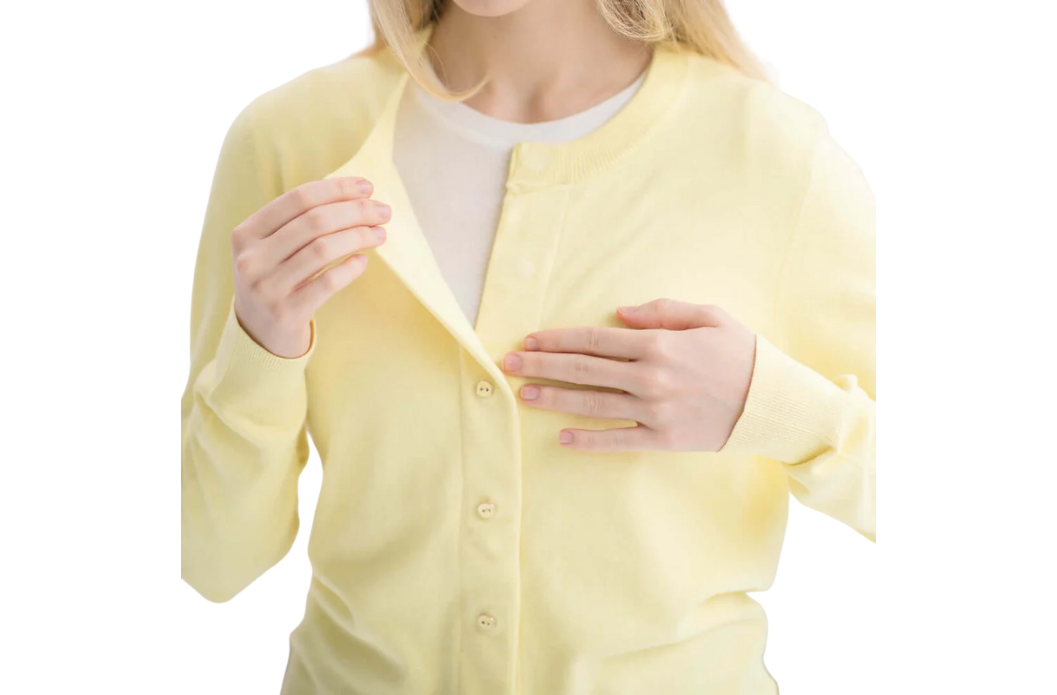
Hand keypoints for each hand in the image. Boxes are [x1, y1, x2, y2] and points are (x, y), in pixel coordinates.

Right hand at [230, 177, 390, 357]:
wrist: (257, 334)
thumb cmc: (276, 280)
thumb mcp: (271, 248)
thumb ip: (299, 222)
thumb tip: (356, 195)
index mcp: (246, 233)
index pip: (298, 198)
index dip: (337, 189)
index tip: (368, 188)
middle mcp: (251, 258)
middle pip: (315, 221)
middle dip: (356, 212)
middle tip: (383, 212)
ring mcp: (267, 287)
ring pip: (323, 249)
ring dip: (359, 237)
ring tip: (380, 234)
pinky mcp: (286, 313)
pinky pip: (327, 283)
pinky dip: (350, 268)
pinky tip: (363, 261)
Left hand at [500, 298, 756, 451]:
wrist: (773, 402)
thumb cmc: (742, 353)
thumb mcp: (708, 316)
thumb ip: (662, 311)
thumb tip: (619, 313)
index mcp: (657, 345)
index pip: (594, 339)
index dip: (558, 338)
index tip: (530, 338)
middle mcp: (650, 378)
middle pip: (583, 370)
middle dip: (541, 364)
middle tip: (508, 364)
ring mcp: (654, 412)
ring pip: (592, 404)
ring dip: (554, 399)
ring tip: (524, 395)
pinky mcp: (663, 440)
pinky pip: (618, 441)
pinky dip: (589, 441)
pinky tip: (561, 438)